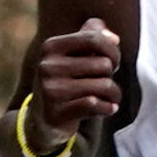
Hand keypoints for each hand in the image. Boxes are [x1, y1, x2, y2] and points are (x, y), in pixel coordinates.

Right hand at [31, 18, 121, 145]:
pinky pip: (96, 105)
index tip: (113, 61)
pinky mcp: (57, 113)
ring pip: (104, 85)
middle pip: (103, 63)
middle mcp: (47, 66)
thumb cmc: (65, 81)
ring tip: (111, 98)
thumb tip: (113, 38)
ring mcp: (51, 90)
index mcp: (51, 47)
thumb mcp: (73, 55)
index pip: (93, 38)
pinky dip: (108, 108)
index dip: (112, 50)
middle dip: (112, 74)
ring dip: (114, 94)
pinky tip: (108, 109)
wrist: (42, 120)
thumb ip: (91, 36)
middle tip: (106, 82)